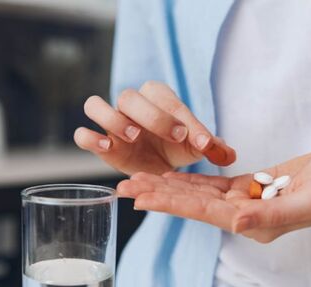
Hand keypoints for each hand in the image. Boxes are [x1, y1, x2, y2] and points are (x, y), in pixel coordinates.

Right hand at [74, 81, 235, 174]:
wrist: (158, 166)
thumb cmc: (176, 148)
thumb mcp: (196, 148)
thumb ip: (212, 147)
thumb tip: (228, 154)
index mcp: (157, 97)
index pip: (169, 101)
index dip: (187, 121)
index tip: (203, 143)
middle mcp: (130, 103)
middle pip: (130, 96)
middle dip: (153, 116)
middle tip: (174, 137)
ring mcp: (110, 121)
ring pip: (95, 104)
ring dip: (113, 119)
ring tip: (133, 137)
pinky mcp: (98, 141)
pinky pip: (82, 133)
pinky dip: (90, 138)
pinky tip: (108, 148)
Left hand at [117, 151, 310, 242]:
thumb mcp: (310, 202)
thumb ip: (272, 215)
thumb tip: (234, 223)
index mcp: (254, 223)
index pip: (203, 212)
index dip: (170, 203)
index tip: (140, 197)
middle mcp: (244, 217)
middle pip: (192, 205)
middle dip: (158, 195)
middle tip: (123, 186)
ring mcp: (244, 203)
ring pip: (197, 195)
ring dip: (167, 188)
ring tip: (137, 181)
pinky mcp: (248, 188)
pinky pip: (211, 186)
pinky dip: (189, 181)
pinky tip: (168, 177)